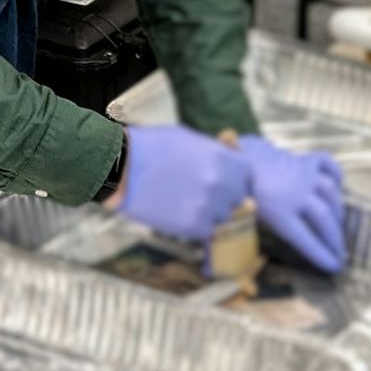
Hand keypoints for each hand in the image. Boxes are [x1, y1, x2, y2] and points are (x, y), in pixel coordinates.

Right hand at [113, 123, 251, 242]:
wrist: (122, 168)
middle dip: (224, 197)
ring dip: (209, 212)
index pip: (247, 177)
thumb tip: (231, 158)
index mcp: (224, 161)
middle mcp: (221, 185)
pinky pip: (205, 231)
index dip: (236, 179)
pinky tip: (177, 212)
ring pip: (221, 217)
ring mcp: (208, 207)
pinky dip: (195, 225)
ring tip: (185, 201)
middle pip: (237, 199)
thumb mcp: (191, 140)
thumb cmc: (153, 148)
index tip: (225, 181)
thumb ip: (216, 154)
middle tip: (202, 193)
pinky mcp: (192, 226)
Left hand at [238, 136, 346, 274]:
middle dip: (336, 239)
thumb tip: (247, 261)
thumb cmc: (238, 191)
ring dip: (338, 210)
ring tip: (337, 222)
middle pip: (325, 219)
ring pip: (331, 193)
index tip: (335, 268)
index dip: (322, 255)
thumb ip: (255, 234)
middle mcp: (297, 194)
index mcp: (280, 212)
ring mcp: (304, 174)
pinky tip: (338, 184)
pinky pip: (328, 164)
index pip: (307, 240)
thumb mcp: (245, 217)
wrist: (237, 157)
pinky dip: (336, 174)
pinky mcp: (305, 159)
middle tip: (341, 252)